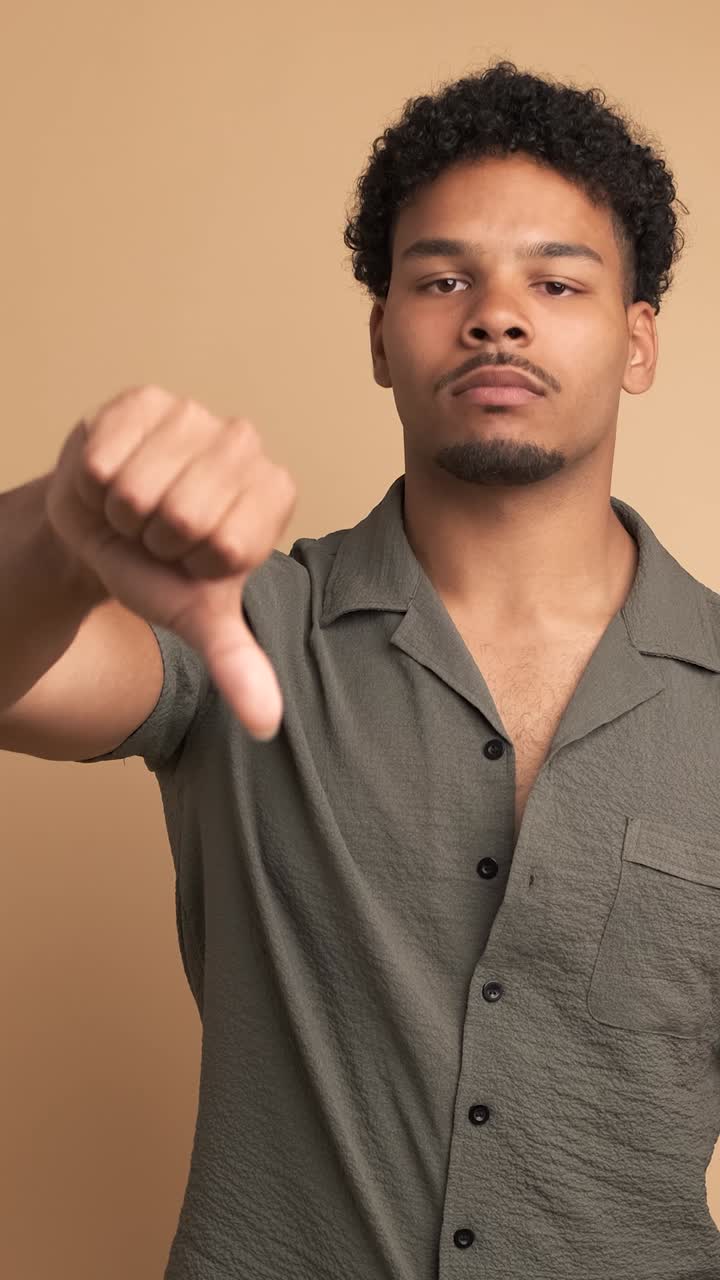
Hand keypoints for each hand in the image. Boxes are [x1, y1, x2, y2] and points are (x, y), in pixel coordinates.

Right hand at [45, 385, 297, 740]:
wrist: (100, 529)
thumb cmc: (159, 567)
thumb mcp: (197, 617)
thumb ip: (237, 664)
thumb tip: (265, 724)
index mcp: (274, 494)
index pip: (227, 543)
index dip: (192, 562)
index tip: (190, 557)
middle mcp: (246, 443)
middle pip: (183, 512)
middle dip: (154, 538)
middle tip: (156, 533)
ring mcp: (197, 413)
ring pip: (140, 485)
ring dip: (122, 510)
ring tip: (135, 508)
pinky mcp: (145, 398)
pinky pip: (106, 456)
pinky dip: (96, 481)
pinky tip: (112, 477)